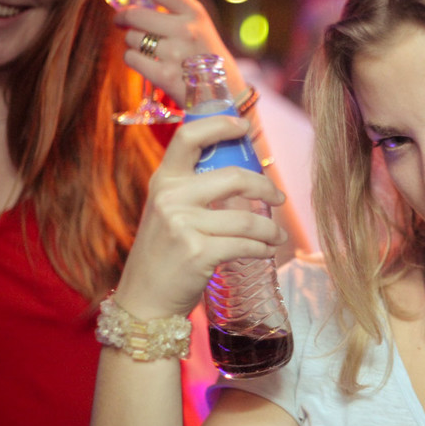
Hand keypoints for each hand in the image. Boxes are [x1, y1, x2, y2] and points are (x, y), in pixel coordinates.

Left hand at [109, 0, 247, 101]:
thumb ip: (179, 10)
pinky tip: (147, 64)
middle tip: (121, 22)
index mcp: (195, 13)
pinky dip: (134, 60)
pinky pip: (132, 58)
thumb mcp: (203, 27)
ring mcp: (175, 54)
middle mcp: (186, 30)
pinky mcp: (165, 76)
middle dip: (122, 18)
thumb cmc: (209, 59)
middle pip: (135, 14)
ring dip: (133, 42)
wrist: (226, 96)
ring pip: (132, 38)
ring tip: (148, 49)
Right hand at [114, 115, 286, 320]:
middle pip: (234, 176)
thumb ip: (194, 191)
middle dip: (266, 187)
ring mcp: (183, 225)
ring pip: (247, 218)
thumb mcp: (169, 212)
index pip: (189, 136)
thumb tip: (243, 174)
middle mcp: (170, 198)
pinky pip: (245, 244)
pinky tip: (267, 251)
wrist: (145, 301)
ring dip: (271, 228)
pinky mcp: (198, 253)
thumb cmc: (164, 255)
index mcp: (163, 181)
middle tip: (278, 198)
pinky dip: (263, 248)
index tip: (244, 125)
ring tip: (278, 235)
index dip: (219, 124)